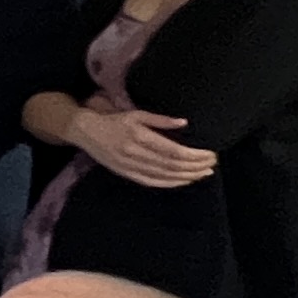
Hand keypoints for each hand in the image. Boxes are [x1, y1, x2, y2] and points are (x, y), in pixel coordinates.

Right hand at [72, 102, 216, 186]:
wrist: (85, 131)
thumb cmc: (113, 120)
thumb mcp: (136, 114)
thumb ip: (160, 120)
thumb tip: (184, 123)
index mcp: (140, 137)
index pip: (174, 151)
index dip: (195, 156)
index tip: (210, 154)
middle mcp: (136, 154)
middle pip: (173, 165)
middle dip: (195, 166)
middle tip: (212, 164)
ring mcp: (130, 166)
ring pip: (164, 176)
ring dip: (187, 176)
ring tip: (203, 173)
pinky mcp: (126, 173)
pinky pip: (152, 182)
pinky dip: (170, 183)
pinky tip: (183, 181)